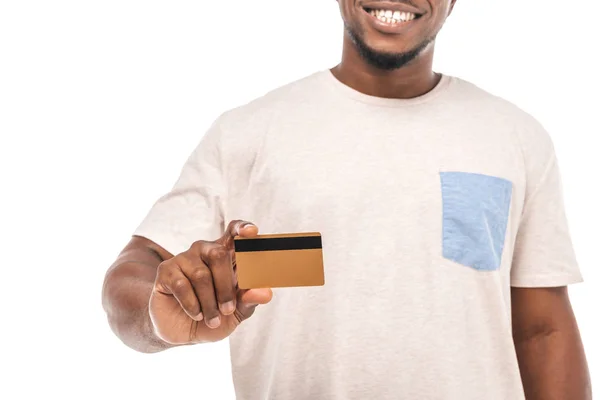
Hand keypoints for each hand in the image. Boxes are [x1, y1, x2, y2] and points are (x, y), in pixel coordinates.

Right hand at [149, 220, 272, 343]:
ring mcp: (184, 258)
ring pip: (201, 274)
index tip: (252, 232)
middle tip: (228, 310)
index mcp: (226, 254)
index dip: (242, 228)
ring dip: (209, 303)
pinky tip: (196, 313)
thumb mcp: (236, 312)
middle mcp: (205, 250)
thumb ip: (250, 300)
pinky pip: (182, 285)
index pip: (234, 232)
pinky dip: (192, 305)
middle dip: (226, 287)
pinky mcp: (166, 270)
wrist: (182, 332)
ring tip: (213, 320)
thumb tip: (266, 293)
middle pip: (218, 254)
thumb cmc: (214, 316)